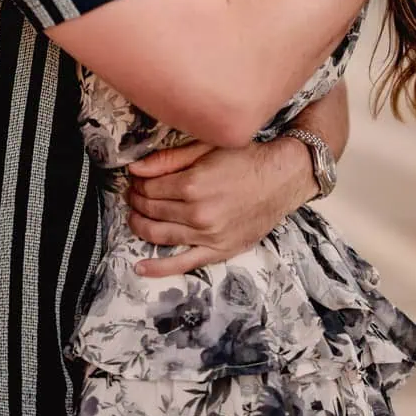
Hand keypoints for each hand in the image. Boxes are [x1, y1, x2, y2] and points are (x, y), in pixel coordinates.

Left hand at [125, 136, 315, 276]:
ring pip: (158, 235)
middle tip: (134, 195)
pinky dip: (158, 268)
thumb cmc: (245, 159)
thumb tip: (135, 169)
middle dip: (137, 201)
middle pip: (151, 210)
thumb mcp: (206, 147)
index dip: (138, 183)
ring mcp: (207, 236)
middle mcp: (198, 213)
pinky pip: (182, 264)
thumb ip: (168, 159)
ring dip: (140, 225)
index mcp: (192, 184)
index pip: (149, 187)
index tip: (137, 180)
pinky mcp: (218, 251)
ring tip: (136, 216)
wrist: (281, 180)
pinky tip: (140, 266)